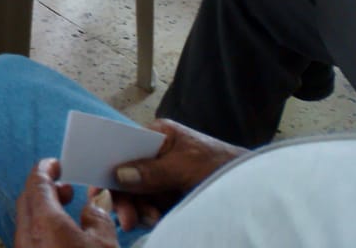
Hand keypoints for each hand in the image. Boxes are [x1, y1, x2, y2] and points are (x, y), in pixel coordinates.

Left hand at [13, 160, 117, 247]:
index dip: (45, 170)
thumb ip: (98, 218)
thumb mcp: (105, 246)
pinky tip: (61, 236)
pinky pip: (30, 238)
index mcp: (43, 223)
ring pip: (27, 222)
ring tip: (66, 212)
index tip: (55, 164)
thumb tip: (94, 208)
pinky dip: (42, 229)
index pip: (36, 184)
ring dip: (44, 211)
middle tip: (66, 188)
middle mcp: (25, 237)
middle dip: (45, 189)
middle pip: (27, 200)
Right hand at [109, 120, 243, 232]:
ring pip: (140, 192)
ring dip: (141, 209)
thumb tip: (119, 175)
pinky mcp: (174, 193)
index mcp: (159, 135)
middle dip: (127, 197)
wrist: (259, 189)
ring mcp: (166, 174)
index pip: (125, 146)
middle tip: (127, 220)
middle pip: (129, 173)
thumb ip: (151, 171)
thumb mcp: (185, 167)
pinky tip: (159, 220)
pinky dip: (152, 214)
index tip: (97, 186)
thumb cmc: (222, 167)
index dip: (109, 164)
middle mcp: (158, 153)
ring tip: (151, 221)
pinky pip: (153, 204)